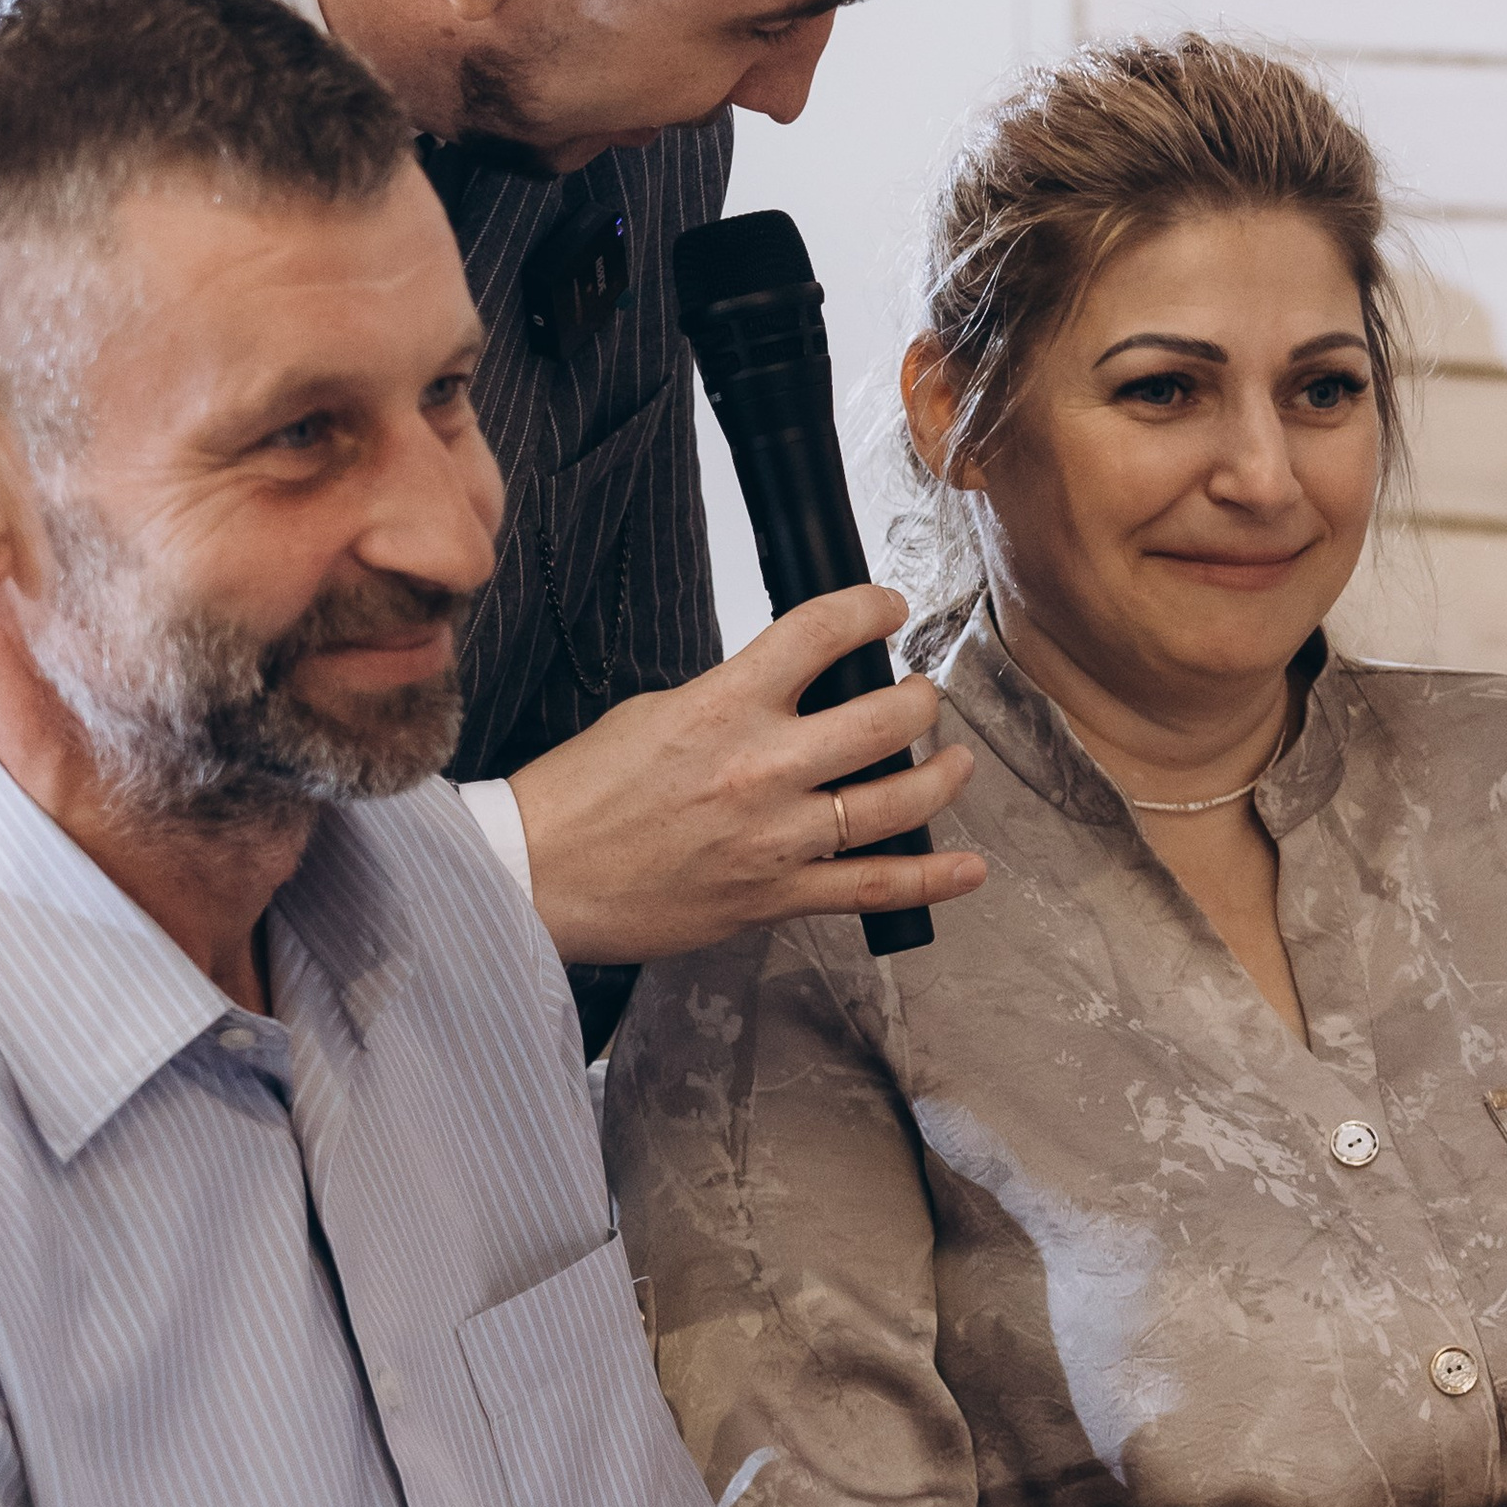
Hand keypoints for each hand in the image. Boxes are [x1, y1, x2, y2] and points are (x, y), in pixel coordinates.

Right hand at [505, 587, 987, 963]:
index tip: (887, 609)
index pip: (820, 632)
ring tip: (955, 762)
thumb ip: (727, 700)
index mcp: (723, 706)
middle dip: (917, 699)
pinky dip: (929, 880)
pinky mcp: (773, 897)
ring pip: (894, 802)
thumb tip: (780, 697)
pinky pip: (870, 887)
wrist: (538, 877)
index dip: (869, 609)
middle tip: (920, 695)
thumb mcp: (651, 712)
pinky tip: (969, 867)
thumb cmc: (578, 796)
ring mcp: (775, 838)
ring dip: (940, 776)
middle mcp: (761, 768)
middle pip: (882, 720)